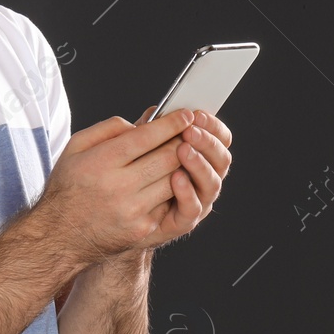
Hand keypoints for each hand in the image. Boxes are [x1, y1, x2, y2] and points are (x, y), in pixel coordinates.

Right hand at [34, 106, 195, 264]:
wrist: (60, 234)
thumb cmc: (68, 186)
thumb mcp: (74, 148)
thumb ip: (107, 129)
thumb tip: (140, 124)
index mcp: (101, 162)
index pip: (147, 136)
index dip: (172, 123)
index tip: (186, 115)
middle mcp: (118, 185)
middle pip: (169, 157)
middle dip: (183, 142)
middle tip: (188, 135)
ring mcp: (132, 209)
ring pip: (175, 180)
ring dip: (181, 167)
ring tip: (178, 159)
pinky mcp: (142, 228)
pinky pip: (169, 203)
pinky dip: (170, 192)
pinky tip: (163, 184)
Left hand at [128, 105, 232, 250]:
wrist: (111, 215)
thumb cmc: (126, 175)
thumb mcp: (136, 149)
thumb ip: (149, 131)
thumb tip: (155, 112)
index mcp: (199, 157)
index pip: (219, 139)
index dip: (212, 126)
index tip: (197, 114)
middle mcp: (203, 178)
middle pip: (221, 159)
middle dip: (207, 142)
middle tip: (189, 131)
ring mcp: (197, 201)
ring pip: (212, 183)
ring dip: (199, 164)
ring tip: (183, 150)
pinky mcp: (182, 221)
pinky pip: (192, 209)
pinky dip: (187, 193)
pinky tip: (175, 178)